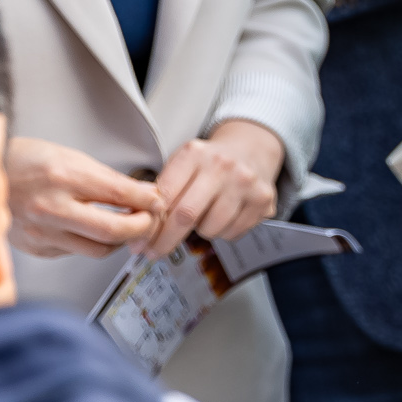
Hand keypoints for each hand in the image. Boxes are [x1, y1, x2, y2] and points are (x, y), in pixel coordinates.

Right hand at [5, 136, 164, 257]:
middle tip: (150, 220)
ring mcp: (41, 232)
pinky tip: (94, 232)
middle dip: (142, 227)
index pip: (121, 195)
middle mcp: (51, 207)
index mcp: (63, 176)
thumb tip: (141, 194)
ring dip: (120, 240)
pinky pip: (75, 253)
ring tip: (127, 227)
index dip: (149, 200)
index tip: (158, 201)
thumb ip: (105, 178)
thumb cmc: (21, 161)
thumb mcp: (68, 156)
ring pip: (98, 249)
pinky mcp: (35, 248)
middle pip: (114, 230)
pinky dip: (91, 243)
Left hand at [137, 120, 285, 254]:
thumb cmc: (211, 162)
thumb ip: (163, 190)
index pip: (164, 197)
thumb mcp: (183, 164)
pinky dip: (223, 231)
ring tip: (205, 215)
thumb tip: (139, 225)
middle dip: (165, 241)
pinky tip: (225, 214)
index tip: (141, 241)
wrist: (251, 149)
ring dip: (201, 231)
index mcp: (195, 154)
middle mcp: (222, 166)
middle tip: (155, 251)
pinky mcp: (263, 200)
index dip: (149, 225)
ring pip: (210, 229)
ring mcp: (245, 183)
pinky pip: (232, 233)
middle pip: (185, 216)